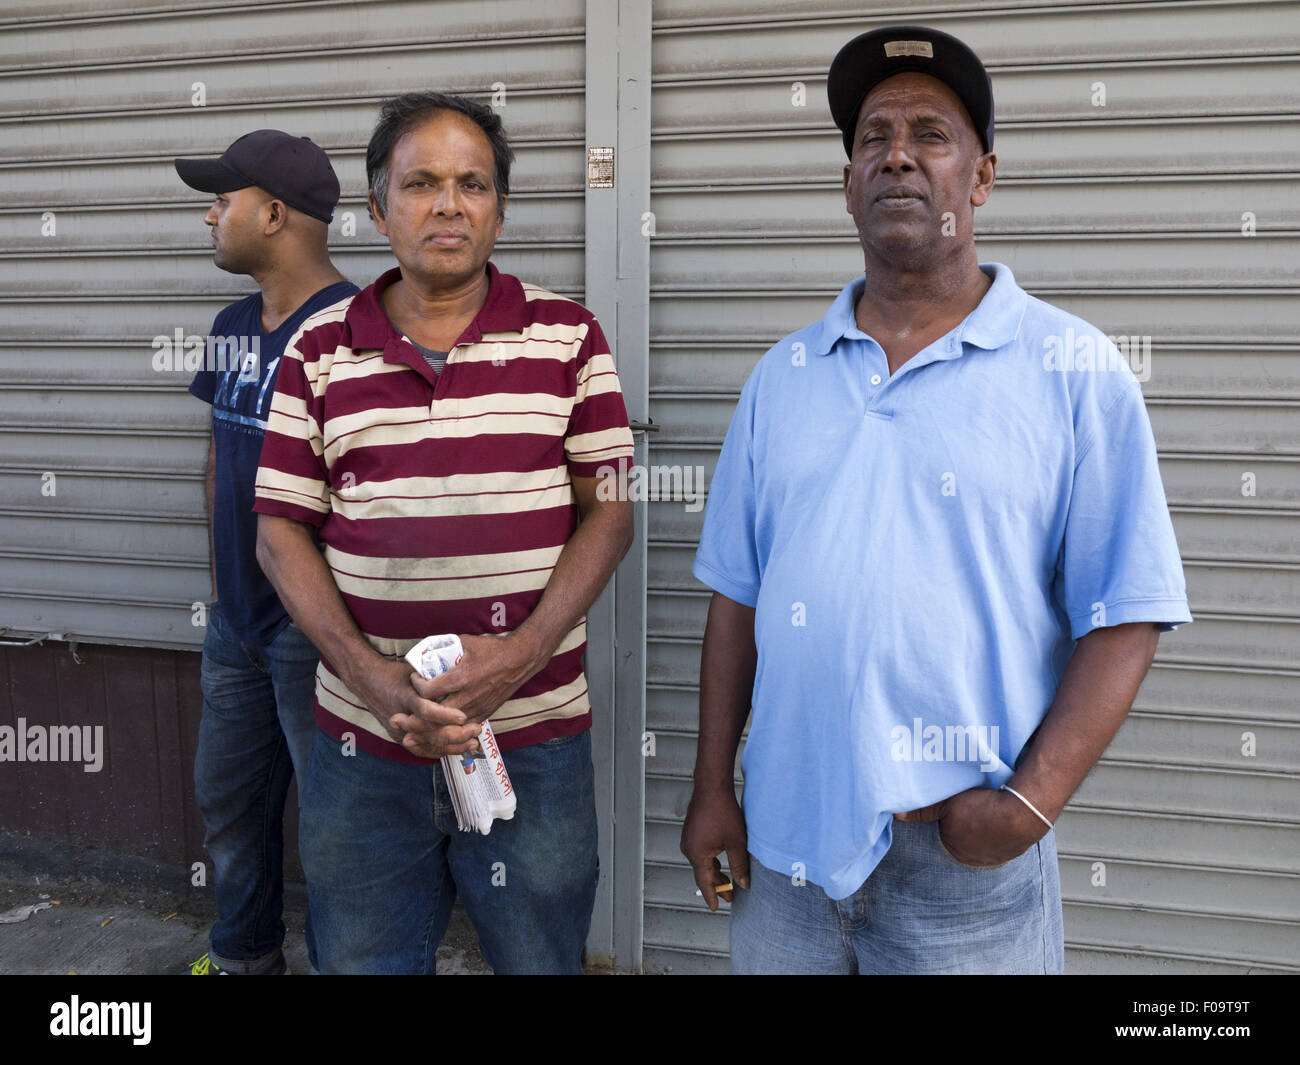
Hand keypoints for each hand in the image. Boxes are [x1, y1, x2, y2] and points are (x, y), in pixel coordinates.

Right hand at [355, 657, 478, 757]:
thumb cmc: (395, 673)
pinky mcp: (400, 738)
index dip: (445, 716)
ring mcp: (399, 731)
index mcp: (405, 697)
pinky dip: (441, 751)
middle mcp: (401, 717)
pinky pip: (423, 750)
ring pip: (429, 744)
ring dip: (453, 746)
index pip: (425, 711)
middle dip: (456, 734)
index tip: (463, 716)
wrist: (367, 682)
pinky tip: (458, 751)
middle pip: (431, 733)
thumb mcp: (415, 670)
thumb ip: (435, 675)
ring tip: (473, 743)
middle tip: (477, 729)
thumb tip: (463, 670)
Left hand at [420, 633, 540, 724]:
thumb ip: (444, 647)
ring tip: (420, 718)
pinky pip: (461, 728)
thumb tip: (425, 650)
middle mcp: (468, 696)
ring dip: (431, 723)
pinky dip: (449, 727)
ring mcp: (477, 708)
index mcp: (461, 678)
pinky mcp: (484, 714)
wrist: (519, 660)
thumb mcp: (466, 642)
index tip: (415, 678)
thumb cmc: (492, 649)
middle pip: (434, 715)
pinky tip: (441, 721)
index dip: (416, 685)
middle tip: (410, 706)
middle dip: (417, 713)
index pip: (428, 691)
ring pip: (447, 726)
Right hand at [681, 784, 750, 910]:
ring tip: (728, 879)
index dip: (711, 896)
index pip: (704, 882)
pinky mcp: (691, 831)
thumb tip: (743, 884)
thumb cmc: (723, 813)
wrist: (712, 787)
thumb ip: (739, 865)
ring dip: (714, 871)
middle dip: (716, 884)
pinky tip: (719, 860)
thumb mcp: (736, 842)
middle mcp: (688, 848)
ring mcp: (688, 839)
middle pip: (703, 873)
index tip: (715, 907)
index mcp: (697, 855)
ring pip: (701, 862)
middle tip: (730, 896)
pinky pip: (699, 852)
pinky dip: (710, 860)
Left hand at [894, 786, 1047, 866]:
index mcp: (955, 851)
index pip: (945, 834)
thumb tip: (896, 815)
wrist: (1023, 811)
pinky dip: (1000, 830)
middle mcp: (974, 861)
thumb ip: (922, 810)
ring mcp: (995, 858)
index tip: (954, 807)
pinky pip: (1001, 841)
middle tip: (971, 808)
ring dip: (984, 828)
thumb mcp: (947, 804)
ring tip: (987, 812)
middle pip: (964, 840)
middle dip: (965, 827)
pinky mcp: (1014, 852)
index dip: (947, 819)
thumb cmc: (983, 808)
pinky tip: (1001, 817)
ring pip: (983, 841)